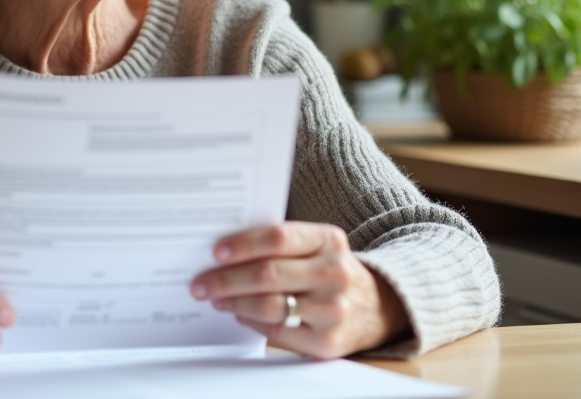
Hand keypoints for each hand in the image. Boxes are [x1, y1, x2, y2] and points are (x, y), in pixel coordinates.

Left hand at [190, 222, 408, 358]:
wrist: (380, 306)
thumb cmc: (332, 270)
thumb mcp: (318, 246)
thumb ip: (281, 245)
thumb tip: (224, 253)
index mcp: (329, 240)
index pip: (279, 238)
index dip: (243, 244)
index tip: (216, 251)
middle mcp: (334, 273)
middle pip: (268, 274)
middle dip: (226, 280)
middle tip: (200, 283)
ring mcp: (333, 310)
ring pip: (269, 306)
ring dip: (234, 302)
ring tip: (215, 298)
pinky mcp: (328, 342)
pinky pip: (278, 332)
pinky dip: (251, 322)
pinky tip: (239, 313)